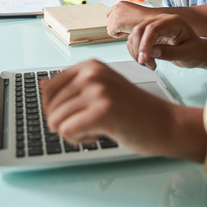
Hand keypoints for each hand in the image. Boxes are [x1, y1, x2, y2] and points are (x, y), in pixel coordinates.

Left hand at [41, 59, 176, 155]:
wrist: (165, 123)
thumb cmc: (135, 110)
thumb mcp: (103, 88)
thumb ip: (73, 86)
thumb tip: (40, 85)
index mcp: (90, 65)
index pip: (48, 89)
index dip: (59, 109)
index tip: (81, 113)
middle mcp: (92, 73)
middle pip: (50, 108)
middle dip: (67, 122)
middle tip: (94, 122)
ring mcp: (97, 91)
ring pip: (56, 121)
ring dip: (74, 132)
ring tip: (98, 128)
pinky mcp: (101, 112)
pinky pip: (67, 132)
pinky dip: (79, 141)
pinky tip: (99, 134)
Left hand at [106, 1, 154, 36]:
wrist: (152, 20)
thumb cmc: (146, 20)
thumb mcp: (133, 15)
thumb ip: (124, 17)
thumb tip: (118, 25)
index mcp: (121, 4)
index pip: (111, 15)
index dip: (119, 23)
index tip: (128, 24)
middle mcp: (116, 7)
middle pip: (109, 22)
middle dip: (118, 27)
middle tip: (129, 27)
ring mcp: (115, 14)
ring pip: (110, 28)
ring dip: (119, 31)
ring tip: (130, 29)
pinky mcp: (116, 22)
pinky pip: (111, 33)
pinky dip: (118, 35)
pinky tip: (127, 31)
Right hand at [127, 14, 206, 69]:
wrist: (197, 52)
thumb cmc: (196, 51)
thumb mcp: (187, 54)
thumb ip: (169, 53)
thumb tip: (152, 52)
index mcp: (173, 22)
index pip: (153, 28)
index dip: (145, 43)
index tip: (143, 59)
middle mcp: (162, 21)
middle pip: (140, 29)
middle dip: (138, 48)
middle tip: (145, 63)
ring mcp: (155, 27)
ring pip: (135, 35)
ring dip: (137, 52)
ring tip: (150, 64)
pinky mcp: (150, 35)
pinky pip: (136, 41)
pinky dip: (137, 53)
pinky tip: (148, 61)